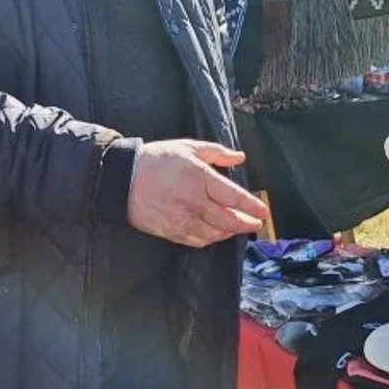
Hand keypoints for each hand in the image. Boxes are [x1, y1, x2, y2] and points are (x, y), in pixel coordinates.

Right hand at [127, 140, 268, 248]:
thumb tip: (240, 158)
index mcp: (200, 178)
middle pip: (228, 220)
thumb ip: (217, 153)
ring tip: (237, 229)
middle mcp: (193, 202)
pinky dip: (211, 239)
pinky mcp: (171, 231)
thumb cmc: (157, 160)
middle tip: (256, 226)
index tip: (264, 212)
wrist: (124, 179)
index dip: (251, 206)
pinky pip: (197, 241)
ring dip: (229, 233)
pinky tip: (216, 234)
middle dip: (246, 224)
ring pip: (214, 233)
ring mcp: (182, 219)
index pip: (233, 197)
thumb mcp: (188, 148)